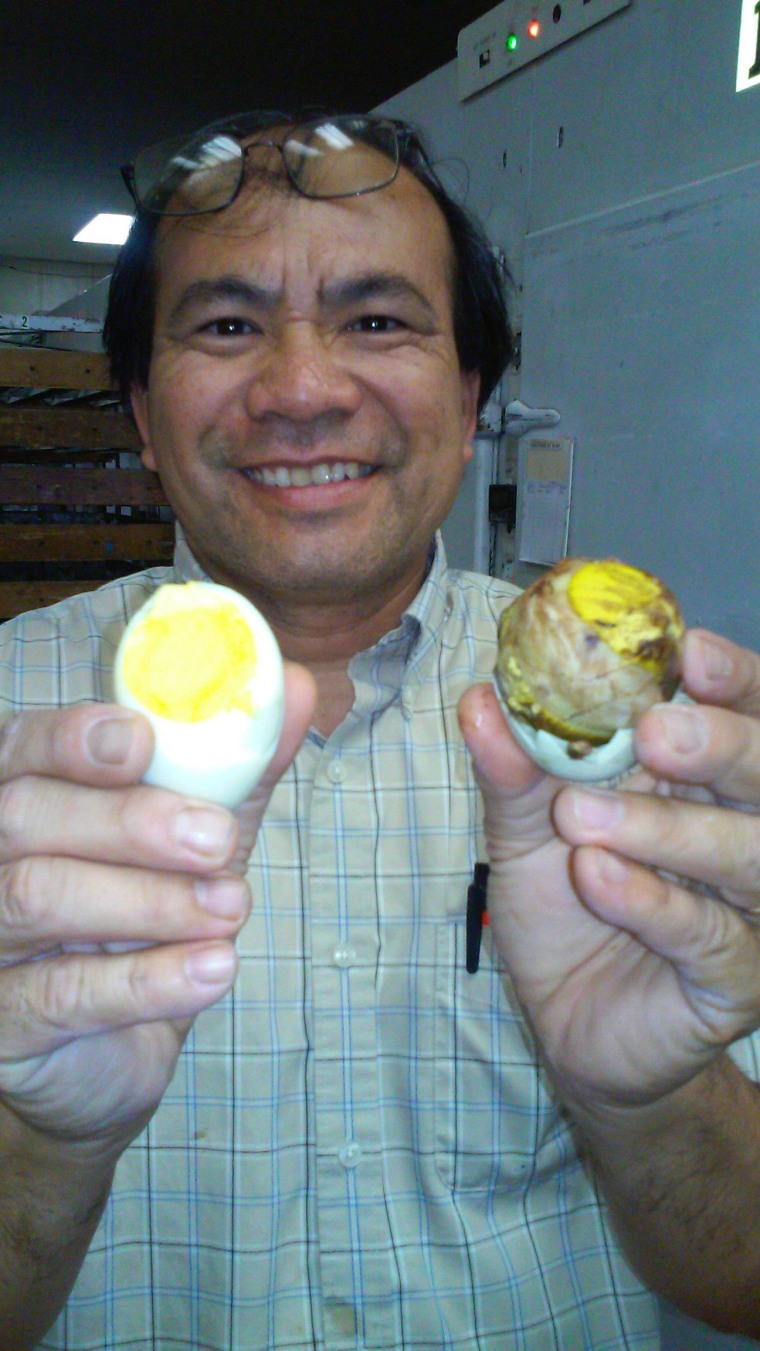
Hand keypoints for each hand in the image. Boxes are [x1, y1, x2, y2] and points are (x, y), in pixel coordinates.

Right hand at [0, 663, 314, 1149]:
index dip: (73, 738)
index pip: (20, 747)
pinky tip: (212, 970)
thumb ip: (234, 768)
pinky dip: (147, 979)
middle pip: (24, 814)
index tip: (142, 742)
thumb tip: (293, 687)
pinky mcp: (2, 1023)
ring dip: (149, 899)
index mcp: (22, 794)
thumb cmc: (144, 923)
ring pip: (37, 896)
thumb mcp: (192, 839)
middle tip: (216, 838)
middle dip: (128, 820)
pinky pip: (62, 993)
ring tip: (231, 907)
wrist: (110, 1055)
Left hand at [458, 629, 759, 1113]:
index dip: (734, 679)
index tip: (689, 650)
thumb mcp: (527, 829)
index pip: (748, 713)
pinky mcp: (736, 981)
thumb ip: (514, 769)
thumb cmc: (567, 906)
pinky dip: (650, 901)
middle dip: (722, 744)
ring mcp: (751, 911)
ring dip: (667, 829)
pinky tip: (595, 876)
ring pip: (747, 855)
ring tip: (581, 815)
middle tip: (656, 730)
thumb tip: (479, 699)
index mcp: (706, 780)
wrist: (569, 1022)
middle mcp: (747, 833)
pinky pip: (708, 936)